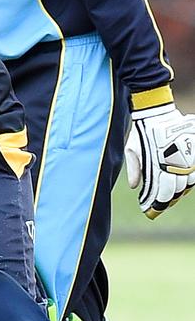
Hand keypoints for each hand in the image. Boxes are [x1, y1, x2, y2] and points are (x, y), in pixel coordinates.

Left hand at [125, 103, 194, 218]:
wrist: (157, 110)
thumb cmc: (141, 131)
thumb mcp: (131, 149)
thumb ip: (134, 169)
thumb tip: (135, 187)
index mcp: (160, 165)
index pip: (163, 192)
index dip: (158, 204)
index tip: (150, 210)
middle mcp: (176, 163)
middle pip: (177, 190)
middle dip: (168, 201)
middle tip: (160, 206)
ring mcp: (187, 156)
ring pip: (188, 182)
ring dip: (180, 191)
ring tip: (171, 196)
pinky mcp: (193, 149)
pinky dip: (189, 179)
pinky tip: (182, 183)